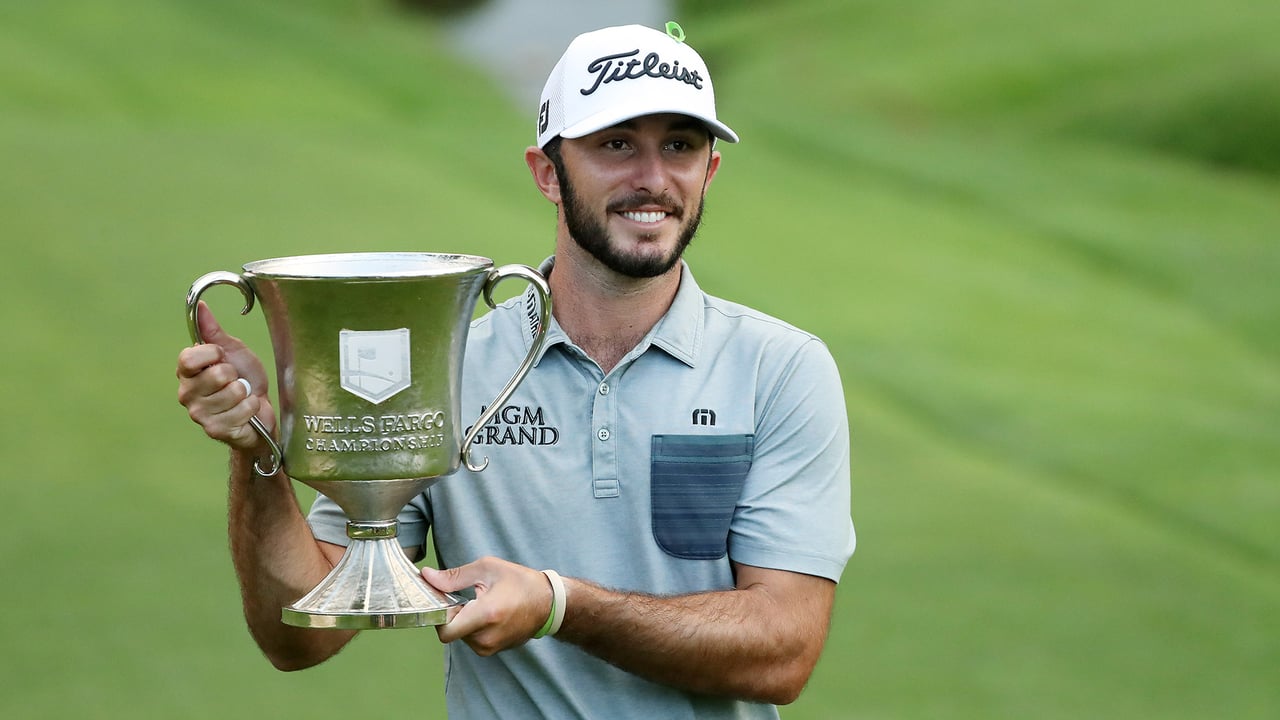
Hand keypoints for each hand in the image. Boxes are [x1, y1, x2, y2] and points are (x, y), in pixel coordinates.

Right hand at [176, 301, 276, 451]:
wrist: (260, 410)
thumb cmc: (244, 379)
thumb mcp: (231, 350)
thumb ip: (213, 330)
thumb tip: (200, 305)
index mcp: (186, 372)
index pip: (189, 358)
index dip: (212, 354)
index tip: (222, 357)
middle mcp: (187, 393)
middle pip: (217, 375)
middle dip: (235, 376)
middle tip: (235, 381)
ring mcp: (199, 413)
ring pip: (232, 392)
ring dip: (245, 393)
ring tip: (242, 397)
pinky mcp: (215, 429)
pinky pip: (242, 410)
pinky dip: (251, 408)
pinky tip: (246, 411)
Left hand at [421, 557, 553, 655]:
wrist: (549, 603)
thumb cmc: (520, 582)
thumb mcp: (487, 569)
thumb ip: (454, 576)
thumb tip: (427, 576)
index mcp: (486, 615)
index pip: (445, 630)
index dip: (438, 615)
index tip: (445, 601)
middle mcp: (487, 637)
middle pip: (451, 631)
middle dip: (453, 614)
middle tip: (467, 598)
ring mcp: (491, 647)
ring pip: (461, 635)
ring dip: (464, 621)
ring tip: (482, 604)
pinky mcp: (494, 650)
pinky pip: (472, 640)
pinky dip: (474, 627)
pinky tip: (488, 613)